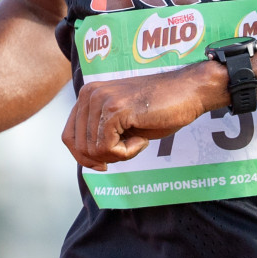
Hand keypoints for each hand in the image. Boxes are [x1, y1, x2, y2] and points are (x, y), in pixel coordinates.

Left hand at [62, 64, 216, 170]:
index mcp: (88, 95)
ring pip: (93, 150)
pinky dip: (127, 153)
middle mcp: (89, 94)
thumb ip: (100, 132)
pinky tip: (142, 138)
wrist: (187, 91)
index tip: (103, 165)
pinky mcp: (115, 110)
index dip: (83, 157)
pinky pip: (107, 149)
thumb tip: (85, 159)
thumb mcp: (121, 121)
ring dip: (118, 155)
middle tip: (129, 148)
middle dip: (104, 158)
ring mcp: (101, 100)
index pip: (69, 136)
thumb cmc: (159, 108)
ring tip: (138, 139)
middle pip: (79, 147)